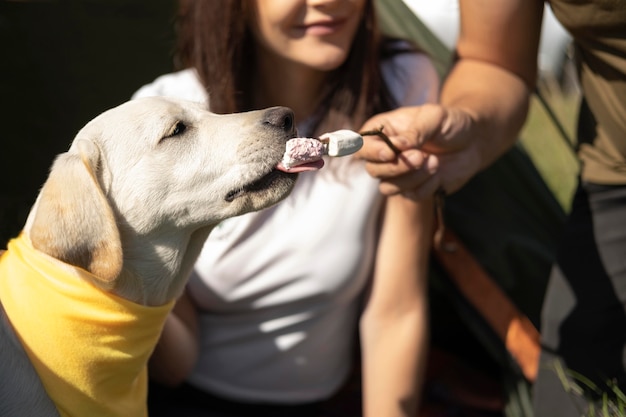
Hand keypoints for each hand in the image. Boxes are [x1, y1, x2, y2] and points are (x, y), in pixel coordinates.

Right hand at [357, 104, 481, 199]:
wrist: (474, 141)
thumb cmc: (450, 122)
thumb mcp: (435, 116)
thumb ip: (416, 130)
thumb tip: (399, 146)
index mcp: (383, 131)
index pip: (360, 145)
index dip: (370, 152)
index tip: (390, 153)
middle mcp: (385, 154)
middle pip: (373, 170)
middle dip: (397, 167)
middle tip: (421, 156)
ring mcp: (398, 174)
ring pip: (388, 187)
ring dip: (412, 178)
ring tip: (434, 161)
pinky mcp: (413, 188)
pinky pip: (411, 196)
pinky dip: (427, 185)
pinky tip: (439, 172)